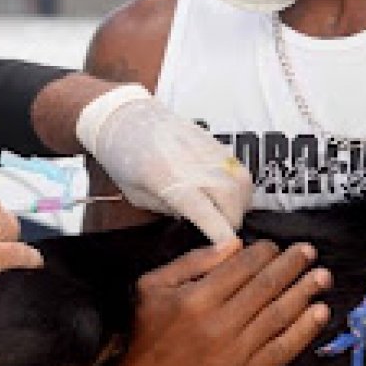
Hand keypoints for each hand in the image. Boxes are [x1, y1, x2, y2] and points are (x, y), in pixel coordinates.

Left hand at [77, 85, 252, 244]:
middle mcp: (191, 163)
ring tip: (228, 216)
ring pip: (241, 183)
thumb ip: (169, 209)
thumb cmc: (125, 159)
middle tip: (224, 235)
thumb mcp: (137, 196)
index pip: (203, 211)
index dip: (219, 232)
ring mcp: (206, 149)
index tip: (228, 248)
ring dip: (240, 205)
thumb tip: (197, 220)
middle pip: (230, 198)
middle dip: (232, 222)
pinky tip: (228, 197)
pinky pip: (239, 168)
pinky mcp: (214, 141)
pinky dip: (239, 187)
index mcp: (165, 178)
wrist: (126, 116)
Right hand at [108, 241, 331, 365]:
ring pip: (278, 316)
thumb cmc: (144, 336)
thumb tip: (234, 245)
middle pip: (266, 287)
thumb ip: (192, 262)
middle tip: (309, 253)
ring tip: (322, 277)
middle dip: (292, 266)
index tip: (276, 246)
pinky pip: (281, 350)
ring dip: (304, 292)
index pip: (242, 266)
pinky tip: (318, 313)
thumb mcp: (152, 287)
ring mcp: (232, 354)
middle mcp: (216, 324)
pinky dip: (303, 330)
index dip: (265, 252)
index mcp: (194, 298)